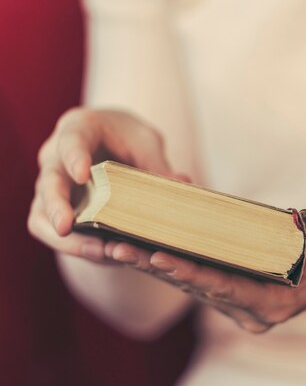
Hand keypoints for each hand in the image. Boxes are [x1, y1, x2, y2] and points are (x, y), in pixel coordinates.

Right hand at [28, 108, 181, 262]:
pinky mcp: (57, 212)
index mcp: (78, 129)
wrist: (114, 142)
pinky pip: (55, 234)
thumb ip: (157, 165)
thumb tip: (183, 184)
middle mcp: (55, 158)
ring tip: (98, 252)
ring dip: (67, 238)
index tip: (83, 174)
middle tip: (66, 228)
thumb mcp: (146, 143)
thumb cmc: (128, 137)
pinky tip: (107, 256)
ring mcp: (52, 187)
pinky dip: (77, 247)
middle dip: (57, 206)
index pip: (71, 141)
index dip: (74, 157)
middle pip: (48, 182)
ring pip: (42, 215)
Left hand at [104, 213, 305, 332]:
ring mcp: (240, 307)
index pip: (227, 287)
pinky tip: (137, 247)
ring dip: (154, 265)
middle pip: (199, 287)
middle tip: (119, 246)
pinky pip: (195, 280)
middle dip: (158, 266)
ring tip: (115, 244)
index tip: (158, 254)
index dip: (191, 271)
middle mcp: (253, 312)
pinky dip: (168, 264)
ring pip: (191, 285)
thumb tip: (299, 224)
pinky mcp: (232, 295)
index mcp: (277, 302)